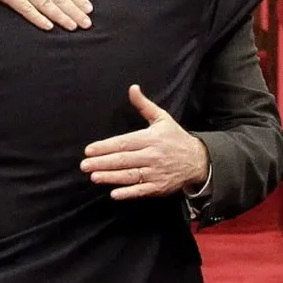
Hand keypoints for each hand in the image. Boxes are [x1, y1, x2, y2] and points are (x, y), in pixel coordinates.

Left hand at [80, 85, 210, 199]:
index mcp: (151, 138)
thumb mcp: (162, 118)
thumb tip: (132, 88)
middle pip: (124, 160)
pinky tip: (114, 194)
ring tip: (94, 177)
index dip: (106, 147)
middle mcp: (152, 155)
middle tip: (84, 165)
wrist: (198, 160)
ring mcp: (156, 173)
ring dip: (111, 177)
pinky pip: (142, 190)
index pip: (124, 143)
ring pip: (130, 176)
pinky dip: (128, 193)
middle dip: (102, 163)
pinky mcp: (159, 187)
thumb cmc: (175, 138)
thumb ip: (144, 105)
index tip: (89, 150)